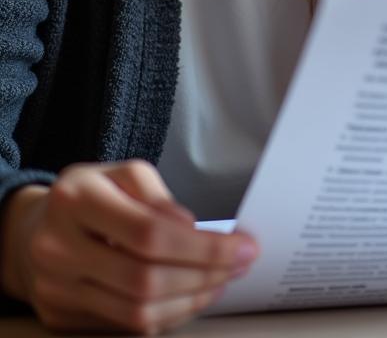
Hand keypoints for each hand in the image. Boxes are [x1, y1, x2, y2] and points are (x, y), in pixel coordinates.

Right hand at [0, 160, 258, 333]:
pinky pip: (123, 326)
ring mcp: (56, 288)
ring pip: (136, 311)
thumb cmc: (90, 196)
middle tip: (241, 264)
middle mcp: (58, 247)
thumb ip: (160, 198)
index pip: (149, 233)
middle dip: (205, 275)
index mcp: (77, 199)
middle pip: (145, 279)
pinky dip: (167, 313)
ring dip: (191, 299)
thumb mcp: (123, 175)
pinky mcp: (61, 316)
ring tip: (223, 280)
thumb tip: (193, 231)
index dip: (203, 246)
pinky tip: (192, 295)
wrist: (32, 230)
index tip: (243, 245)